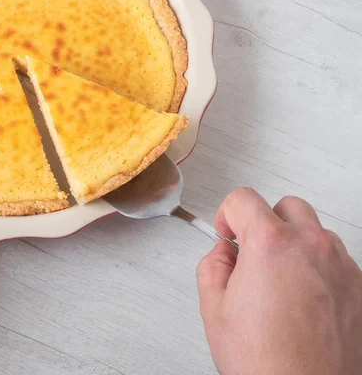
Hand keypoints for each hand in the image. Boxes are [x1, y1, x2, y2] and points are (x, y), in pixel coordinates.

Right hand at [197, 188, 361, 373]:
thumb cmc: (266, 361)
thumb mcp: (214, 308)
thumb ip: (212, 266)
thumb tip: (224, 254)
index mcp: (271, 245)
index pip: (243, 199)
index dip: (226, 213)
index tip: (226, 231)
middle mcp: (312, 247)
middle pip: (286, 206)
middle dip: (264, 222)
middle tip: (251, 250)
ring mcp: (342, 266)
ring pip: (314, 232)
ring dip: (293, 244)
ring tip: (276, 280)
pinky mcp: (359, 287)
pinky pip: (335, 259)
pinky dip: (316, 267)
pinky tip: (300, 298)